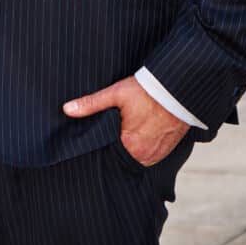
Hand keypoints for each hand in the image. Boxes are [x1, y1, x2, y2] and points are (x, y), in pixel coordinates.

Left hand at [63, 76, 189, 167]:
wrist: (178, 88)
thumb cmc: (146, 90)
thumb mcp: (116, 93)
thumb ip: (91, 104)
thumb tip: (67, 109)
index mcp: (128, 146)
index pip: (107, 152)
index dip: (102, 142)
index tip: (100, 132)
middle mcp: (143, 156)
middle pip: (121, 154)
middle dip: (116, 143)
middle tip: (115, 126)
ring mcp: (156, 155)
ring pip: (136, 155)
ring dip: (131, 145)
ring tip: (128, 127)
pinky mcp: (167, 150)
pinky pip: (150, 153)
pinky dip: (144, 145)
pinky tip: (141, 130)